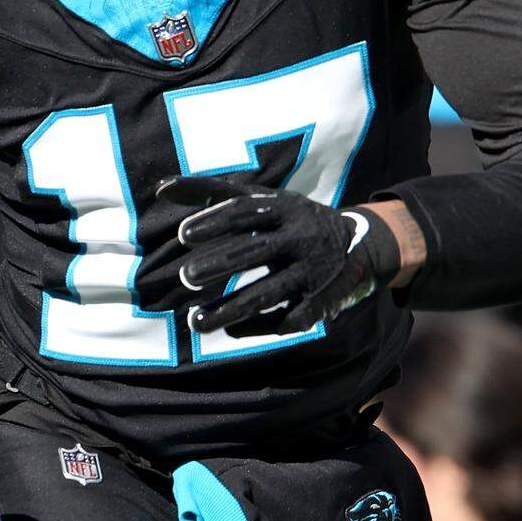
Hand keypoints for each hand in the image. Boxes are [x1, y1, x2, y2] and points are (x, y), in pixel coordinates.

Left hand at [159, 175, 401, 336]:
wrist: (361, 244)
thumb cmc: (291, 219)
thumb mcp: (262, 200)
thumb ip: (213, 193)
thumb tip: (161, 189)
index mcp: (284, 207)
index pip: (246, 210)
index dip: (215, 220)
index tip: (183, 234)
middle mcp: (299, 237)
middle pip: (256, 251)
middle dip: (220, 264)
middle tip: (186, 278)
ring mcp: (311, 271)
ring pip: (268, 293)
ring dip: (231, 309)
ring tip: (194, 322)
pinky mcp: (321, 302)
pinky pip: (288, 319)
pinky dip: (259, 327)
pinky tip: (230, 332)